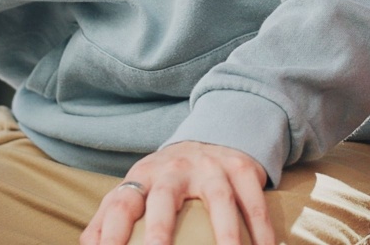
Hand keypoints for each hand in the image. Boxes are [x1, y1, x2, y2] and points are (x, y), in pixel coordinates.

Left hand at [81, 141, 276, 244]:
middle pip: (165, 197)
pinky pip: (253, 200)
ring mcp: (211, 166)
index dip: (108, 233)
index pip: (119, 204)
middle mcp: (174, 169)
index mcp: (143, 177)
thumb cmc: (167, 177)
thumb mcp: (138, 188)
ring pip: (218, 199)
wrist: (211, 135)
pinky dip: (261, 228)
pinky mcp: (241, 167)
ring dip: (225, 233)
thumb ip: (109, 217)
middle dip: (159, 227)